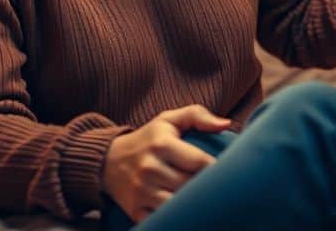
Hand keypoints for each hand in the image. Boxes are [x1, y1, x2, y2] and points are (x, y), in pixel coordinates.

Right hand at [102, 104, 231, 221]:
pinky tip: (186, 213)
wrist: (107, 161)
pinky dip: (176, 219)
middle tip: (219, 188)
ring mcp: (141, 192)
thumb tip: (226, 124)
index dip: (218, 169)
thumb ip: (198, 116)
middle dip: (207, 188)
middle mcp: (150, 168)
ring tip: (205, 201)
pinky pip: (162, 220)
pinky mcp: (135, 210)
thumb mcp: (168, 120)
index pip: (200, 161)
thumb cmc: (147, 139)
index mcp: (162, 144)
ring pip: (178, 206)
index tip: (229, 172)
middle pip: (191, 185)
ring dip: (193, 205)